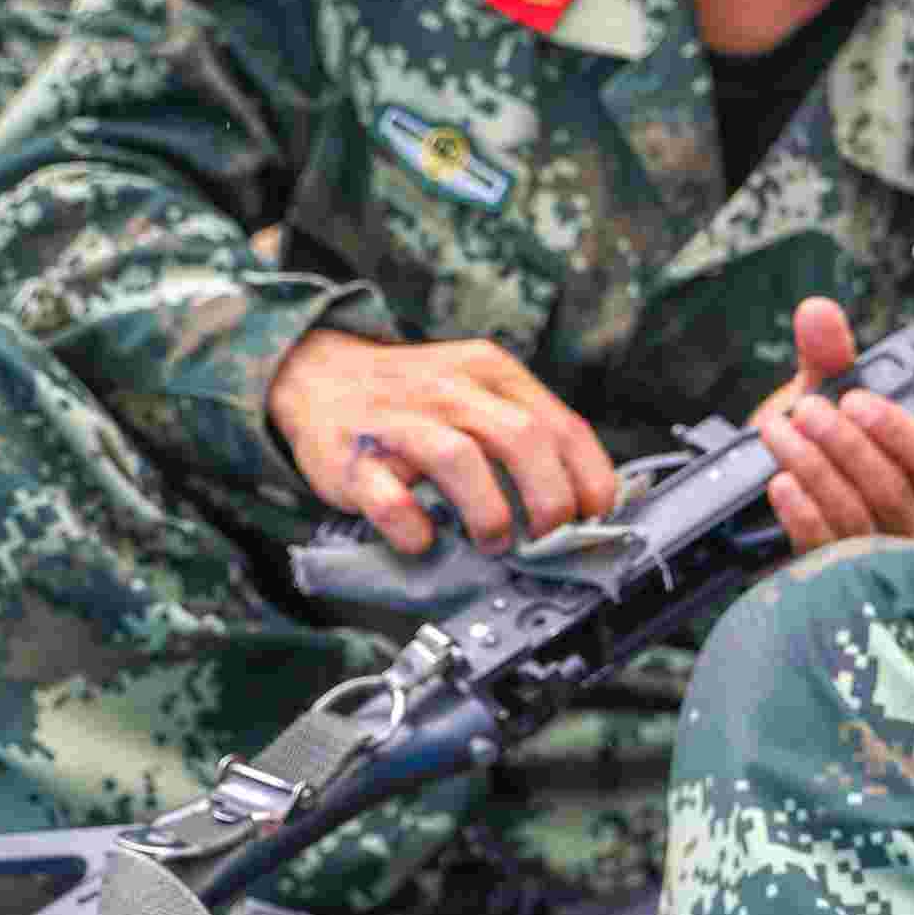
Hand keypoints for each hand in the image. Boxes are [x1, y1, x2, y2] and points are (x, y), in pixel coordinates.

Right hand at [267, 329, 622, 555]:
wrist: (317, 375)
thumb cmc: (414, 398)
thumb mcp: (477, 391)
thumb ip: (525, 432)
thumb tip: (580, 500)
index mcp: (490, 372)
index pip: (561, 424)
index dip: (589, 478)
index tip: (596, 517)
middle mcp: (448, 389)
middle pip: (521, 438)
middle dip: (548, 499)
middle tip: (548, 537)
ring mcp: (398, 421)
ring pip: (459, 459)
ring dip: (489, 512)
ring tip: (495, 542)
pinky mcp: (353, 458)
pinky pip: (388, 496)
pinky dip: (412, 525)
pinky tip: (424, 539)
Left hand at [752, 297, 913, 550]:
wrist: (783, 506)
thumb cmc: (826, 450)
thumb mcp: (829, 399)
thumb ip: (831, 358)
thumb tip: (817, 311)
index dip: (896, 430)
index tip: (854, 399)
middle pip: (891, 489)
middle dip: (845, 445)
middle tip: (806, 410)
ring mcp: (876, 558)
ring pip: (854, 517)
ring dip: (814, 469)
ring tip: (780, 433)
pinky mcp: (835, 577)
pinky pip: (822, 548)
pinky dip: (800, 513)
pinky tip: (779, 482)